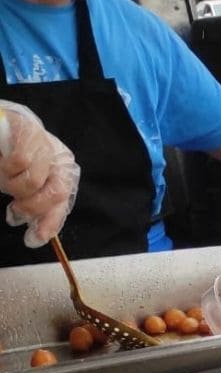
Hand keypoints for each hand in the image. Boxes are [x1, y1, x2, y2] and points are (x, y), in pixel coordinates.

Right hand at [0, 102, 78, 247]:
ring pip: (33, 182)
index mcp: (63, 172)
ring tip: (4, 179)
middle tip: (14, 211)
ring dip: (12, 186)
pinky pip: (19, 163)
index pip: (63, 202)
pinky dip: (7, 168)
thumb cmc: (10, 156)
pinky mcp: (30, 132)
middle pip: (56, 194)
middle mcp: (60, 158)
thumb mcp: (24, 186)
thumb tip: (36, 238)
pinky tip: (2, 162)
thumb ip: (34, 208)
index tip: (34, 240)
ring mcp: (47, 144)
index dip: (50, 222)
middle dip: (31, 208)